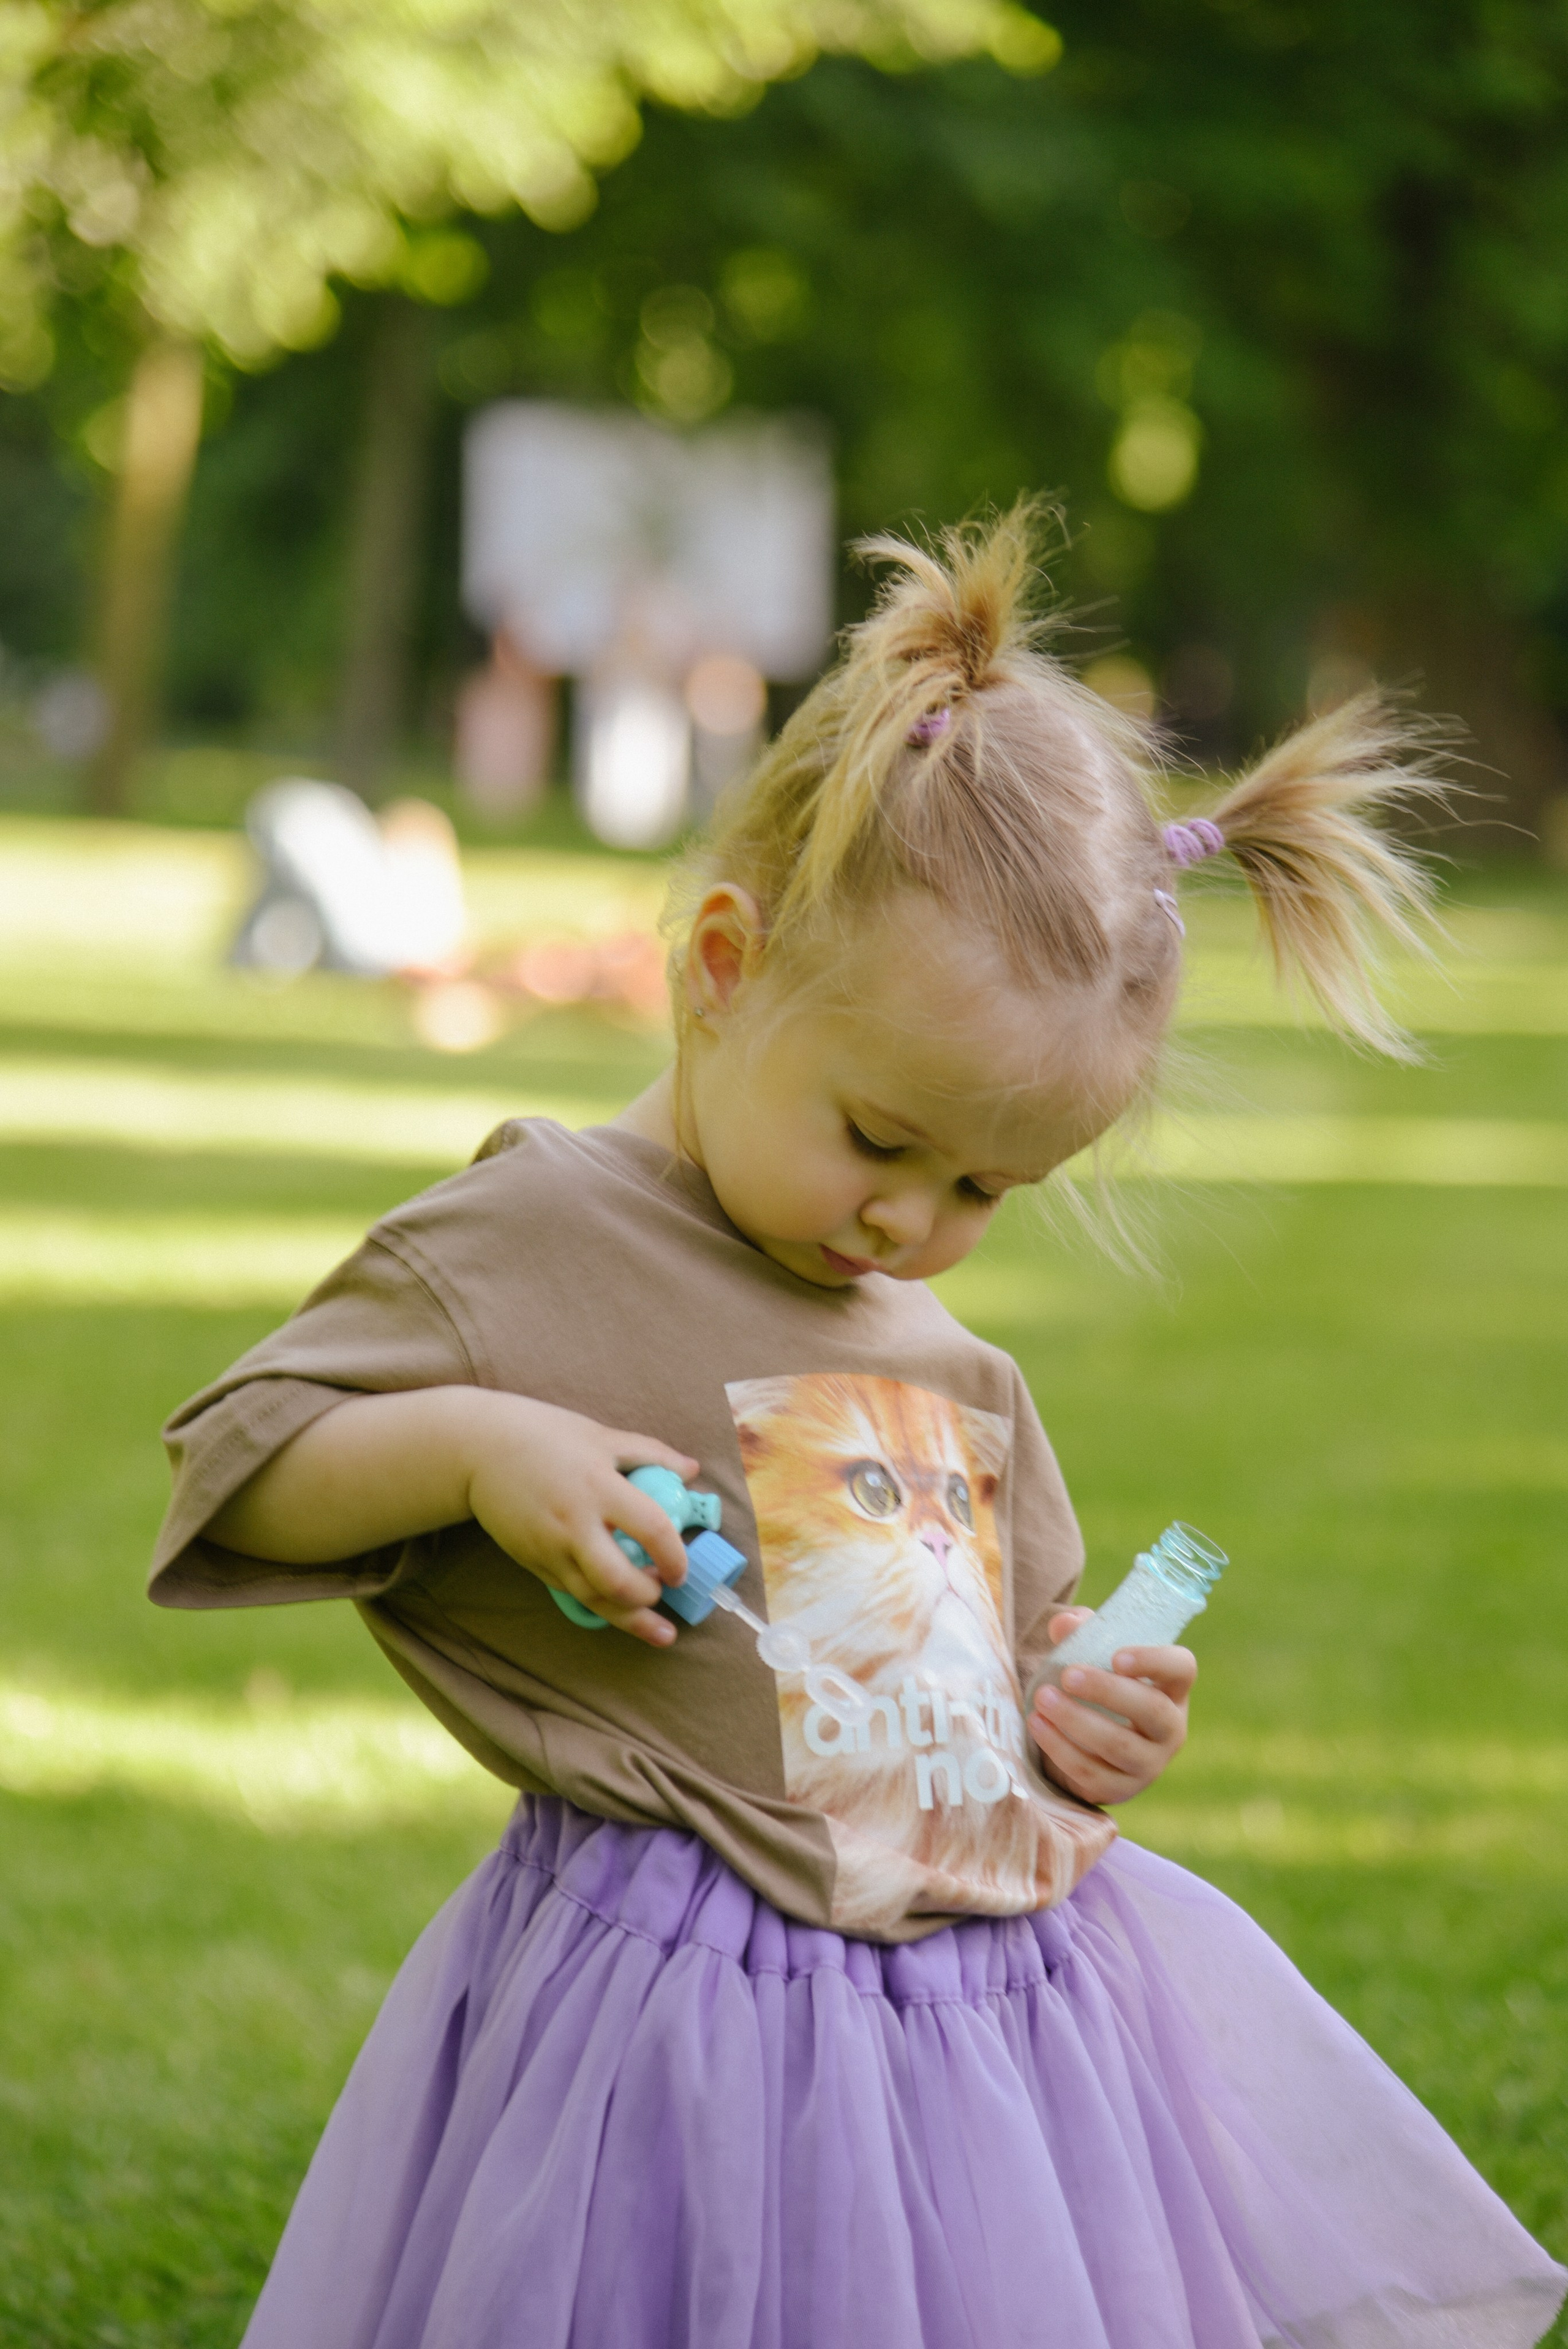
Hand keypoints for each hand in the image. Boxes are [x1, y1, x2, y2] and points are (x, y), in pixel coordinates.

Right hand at [463, 1394, 698, 1648]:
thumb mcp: (600, 1436)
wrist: (477, 1450)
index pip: (650, 1529)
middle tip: (664, 1591)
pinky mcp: (532, 1562)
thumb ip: (650, 1453)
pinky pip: (571, 1592)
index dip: (675, 1556)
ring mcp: (549, 1548)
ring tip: (657, 1628)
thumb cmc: (544, 1435)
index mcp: (599, 1487)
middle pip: (618, 1582)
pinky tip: (617, 1607)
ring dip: (629, 1619)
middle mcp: (574, 1524)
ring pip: (593, 1599)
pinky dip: (599, 1604)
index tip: (682, 1569)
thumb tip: (692, 1471)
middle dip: (649, 1598)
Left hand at [1027, 1607, 1194, 1805]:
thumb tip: (1064, 1624)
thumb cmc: (1095, 1687)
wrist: (1085, 1742)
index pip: (1181, 1669)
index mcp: (1171, 1689)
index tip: (1117, 1657)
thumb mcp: (1090, 1654)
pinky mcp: (1121, 1789)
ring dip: (1076, 1720)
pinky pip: (1092, 1773)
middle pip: (1151, 1710)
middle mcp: (1170, 1729)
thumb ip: (1080, 1632)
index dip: (1155, 1661)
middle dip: (1107, 1691)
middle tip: (1067, 1675)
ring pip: (1119, 1745)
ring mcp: (1149, 1764)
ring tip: (1042, 1698)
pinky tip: (1038, 1725)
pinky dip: (1061, 1749)